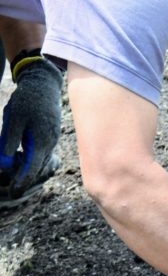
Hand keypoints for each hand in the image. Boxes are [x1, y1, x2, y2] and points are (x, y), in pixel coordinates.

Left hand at [0, 52, 62, 190]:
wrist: (44, 84)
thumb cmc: (27, 100)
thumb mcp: (14, 119)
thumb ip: (10, 140)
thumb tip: (6, 161)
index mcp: (41, 141)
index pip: (32, 168)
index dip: (23, 181)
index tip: (14, 192)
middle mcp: (50, 143)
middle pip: (38, 168)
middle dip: (26, 180)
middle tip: (13, 191)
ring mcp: (53, 139)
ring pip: (41, 161)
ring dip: (30, 170)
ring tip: (17, 179)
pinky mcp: (51, 135)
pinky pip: (43, 152)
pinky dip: (34, 160)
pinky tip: (24, 161)